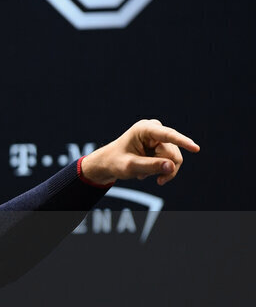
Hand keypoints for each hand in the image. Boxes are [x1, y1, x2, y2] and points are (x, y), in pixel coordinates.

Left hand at [81, 119, 199, 185]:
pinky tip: (146, 171)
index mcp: (144, 129)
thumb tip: (171, 166)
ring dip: (160, 170)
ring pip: (174, 159)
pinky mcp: (164, 145)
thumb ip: (150, 166)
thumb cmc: (115, 162)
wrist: (110, 162)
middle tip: (147, 177)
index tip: (196, 148)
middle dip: (162, 168)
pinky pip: (172, 161)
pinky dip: (160, 170)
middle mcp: (155, 129)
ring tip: (143, 173)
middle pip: (173, 154)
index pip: (168, 136)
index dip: (182, 142)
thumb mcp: (130, 166)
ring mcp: (161, 137)